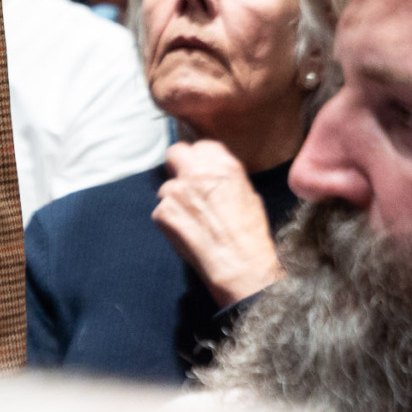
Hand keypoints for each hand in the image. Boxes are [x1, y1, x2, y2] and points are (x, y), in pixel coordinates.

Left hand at [153, 140, 286, 307]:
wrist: (241, 265)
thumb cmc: (250, 234)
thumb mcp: (249, 195)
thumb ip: (225, 177)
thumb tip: (211, 172)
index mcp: (222, 165)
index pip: (200, 146)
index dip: (199, 159)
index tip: (200, 170)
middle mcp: (196, 172)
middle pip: (174, 153)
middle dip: (178, 167)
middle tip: (186, 185)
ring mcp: (176, 191)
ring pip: (166, 187)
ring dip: (174, 199)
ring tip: (192, 220)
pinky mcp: (162, 211)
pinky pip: (161, 211)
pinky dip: (170, 220)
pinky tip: (186, 233)